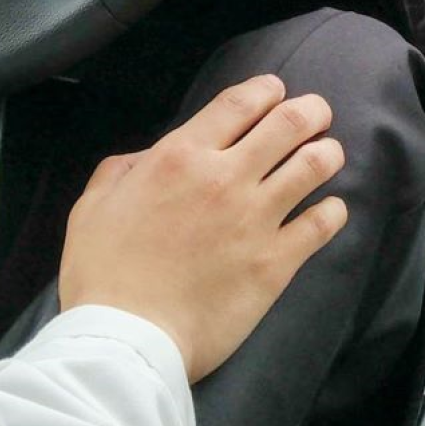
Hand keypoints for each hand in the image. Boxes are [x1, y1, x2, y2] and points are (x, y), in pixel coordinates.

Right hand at [59, 75, 347, 382]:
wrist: (127, 335)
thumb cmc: (102, 272)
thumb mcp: (93, 206)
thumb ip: (122, 169)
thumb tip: (148, 158)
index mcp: (178, 157)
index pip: (240, 103)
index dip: (266, 90)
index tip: (274, 92)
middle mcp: (224, 178)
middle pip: (291, 123)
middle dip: (310, 111)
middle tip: (312, 116)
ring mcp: (256, 219)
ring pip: (316, 165)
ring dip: (326, 153)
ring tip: (324, 156)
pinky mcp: (276, 262)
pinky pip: (324, 223)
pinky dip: (331, 210)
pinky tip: (325, 210)